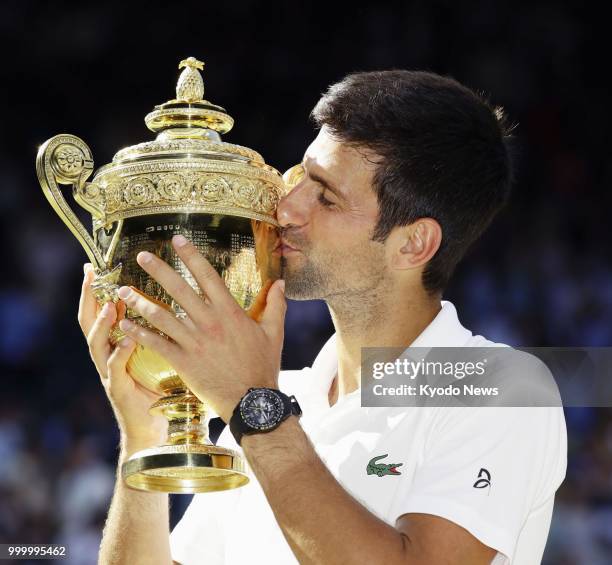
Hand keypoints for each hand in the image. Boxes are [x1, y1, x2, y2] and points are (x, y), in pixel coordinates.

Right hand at [78, 264, 166, 452]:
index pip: (104, 310)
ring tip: (111, 305)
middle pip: (90, 321)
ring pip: (97, 342)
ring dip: (103, 322)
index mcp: (118, 342)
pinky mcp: (118, 389)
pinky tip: (127, 341)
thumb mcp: (160, 355)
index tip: (95, 266)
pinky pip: (115, 368)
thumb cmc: (161, 389)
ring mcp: (110, 372)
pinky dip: (119, 353)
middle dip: (88, 297)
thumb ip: (162, 331)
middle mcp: (108, 354)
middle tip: (90, 275)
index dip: (98, 289)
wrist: (154, 430)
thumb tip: (180, 303)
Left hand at [115, 234, 286, 422]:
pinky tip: (124, 323)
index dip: (192, 256)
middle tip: (142, 255)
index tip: (178, 240)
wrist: (251, 401)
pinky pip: (157, 344)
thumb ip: (276, 305)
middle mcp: (209, 323)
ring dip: (140, 301)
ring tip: (122, 290)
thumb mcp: (274, 333)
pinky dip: (139, 333)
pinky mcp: (183, 362)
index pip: (208, 277)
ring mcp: (194, 342)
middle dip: (159, 270)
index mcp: (230, 313)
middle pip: (180, 290)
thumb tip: (281, 282)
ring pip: (162, 316)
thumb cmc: (263, 366)